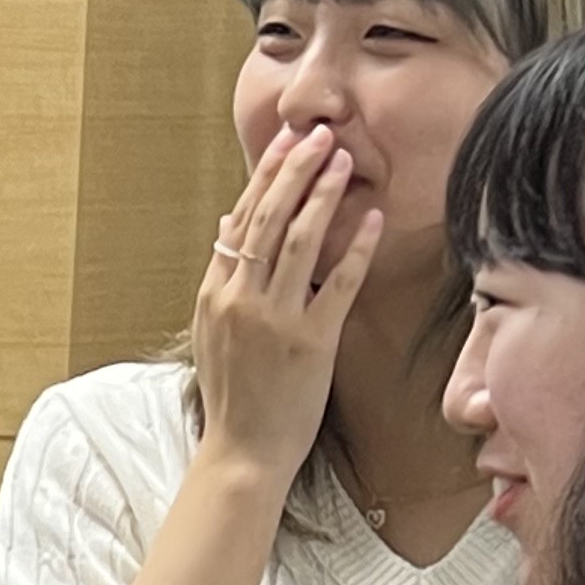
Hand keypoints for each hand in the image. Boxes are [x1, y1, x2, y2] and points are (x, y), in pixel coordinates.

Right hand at [194, 123, 381, 479]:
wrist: (242, 450)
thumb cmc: (233, 393)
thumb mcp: (212, 329)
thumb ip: (221, 276)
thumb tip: (227, 224)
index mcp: (215, 293)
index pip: (241, 220)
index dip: (266, 177)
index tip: (287, 142)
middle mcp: (241, 299)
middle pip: (269, 219)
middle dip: (295, 170)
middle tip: (319, 133)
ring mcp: (275, 320)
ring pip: (300, 241)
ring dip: (323, 194)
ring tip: (342, 160)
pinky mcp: (310, 342)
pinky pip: (337, 284)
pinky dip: (356, 248)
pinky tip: (373, 218)